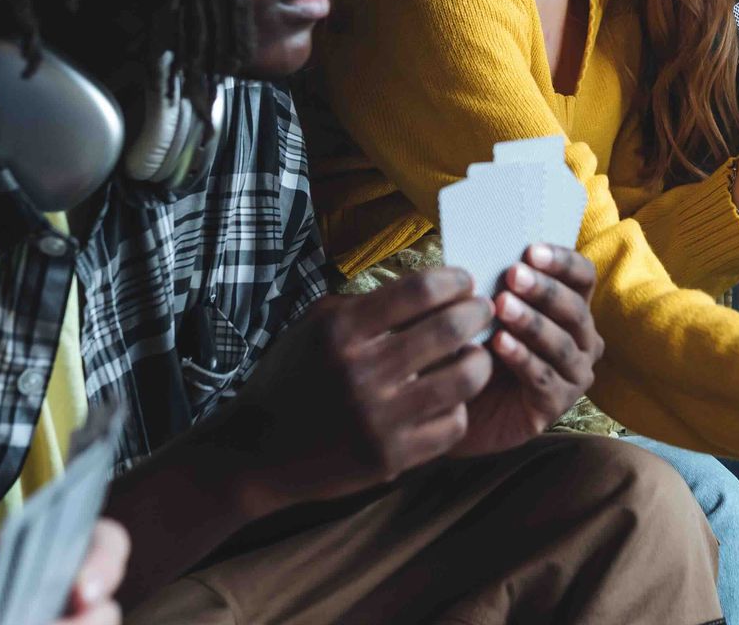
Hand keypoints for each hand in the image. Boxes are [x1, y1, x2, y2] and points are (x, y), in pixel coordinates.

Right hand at [213, 267, 494, 506]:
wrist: (255, 453)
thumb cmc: (292, 377)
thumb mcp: (316, 325)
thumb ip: (366, 304)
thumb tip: (430, 287)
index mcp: (341, 331)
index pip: (419, 290)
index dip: (453, 280)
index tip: (463, 282)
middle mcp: (361, 372)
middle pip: (450, 329)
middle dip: (478, 312)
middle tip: (483, 310)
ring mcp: (378, 419)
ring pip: (465, 379)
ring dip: (480, 360)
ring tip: (475, 354)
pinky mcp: (390, 458)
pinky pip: (452, 425)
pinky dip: (458, 407)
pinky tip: (449, 398)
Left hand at [453, 243, 603, 455]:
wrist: (458, 405)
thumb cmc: (477, 347)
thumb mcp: (486, 311)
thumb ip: (495, 284)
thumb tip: (487, 248)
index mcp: (573, 307)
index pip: (583, 276)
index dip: (562, 261)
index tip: (530, 250)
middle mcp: (584, 340)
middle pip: (575, 308)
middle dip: (544, 290)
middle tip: (513, 275)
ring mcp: (575, 375)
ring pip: (561, 344)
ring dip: (531, 322)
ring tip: (501, 306)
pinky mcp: (557, 405)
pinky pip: (543, 377)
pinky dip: (522, 357)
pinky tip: (499, 343)